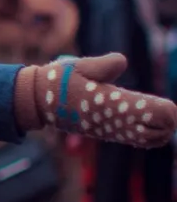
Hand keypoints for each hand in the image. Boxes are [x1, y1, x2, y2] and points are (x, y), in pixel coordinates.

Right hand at [15, 54, 176, 148]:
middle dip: (167, 123)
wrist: (38, 101)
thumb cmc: (58, 81)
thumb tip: (123, 61)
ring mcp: (110, 130)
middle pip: (154, 132)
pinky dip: (148, 134)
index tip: (170, 108)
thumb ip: (103, 65)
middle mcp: (113, 121)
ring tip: (163, 116)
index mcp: (110, 104)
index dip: (164, 112)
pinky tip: (150, 125)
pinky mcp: (106, 133)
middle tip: (170, 111)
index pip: (148, 113)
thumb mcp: (79, 66)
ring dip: (159, 130)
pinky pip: (135, 139)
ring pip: (147, 139)